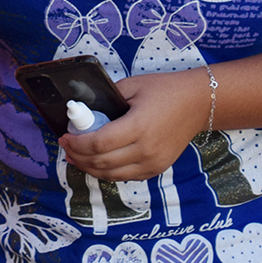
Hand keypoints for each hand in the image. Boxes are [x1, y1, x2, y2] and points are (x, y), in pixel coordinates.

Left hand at [57, 70, 209, 181]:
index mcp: (138, 127)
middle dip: (78, 157)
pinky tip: (97, 163)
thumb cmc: (165, 90)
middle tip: (65, 147)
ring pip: (112, 174)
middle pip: (102, 162)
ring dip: (90, 168)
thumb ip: (107, 98)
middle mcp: (146, 149)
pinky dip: (108, 172)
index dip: (76, 144)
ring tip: (75, 158)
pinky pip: (126, 176)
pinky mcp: (157, 168)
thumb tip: (84, 108)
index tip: (63, 137)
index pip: (98, 143)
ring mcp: (153, 162)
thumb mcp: (133, 86)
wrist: (198, 104)